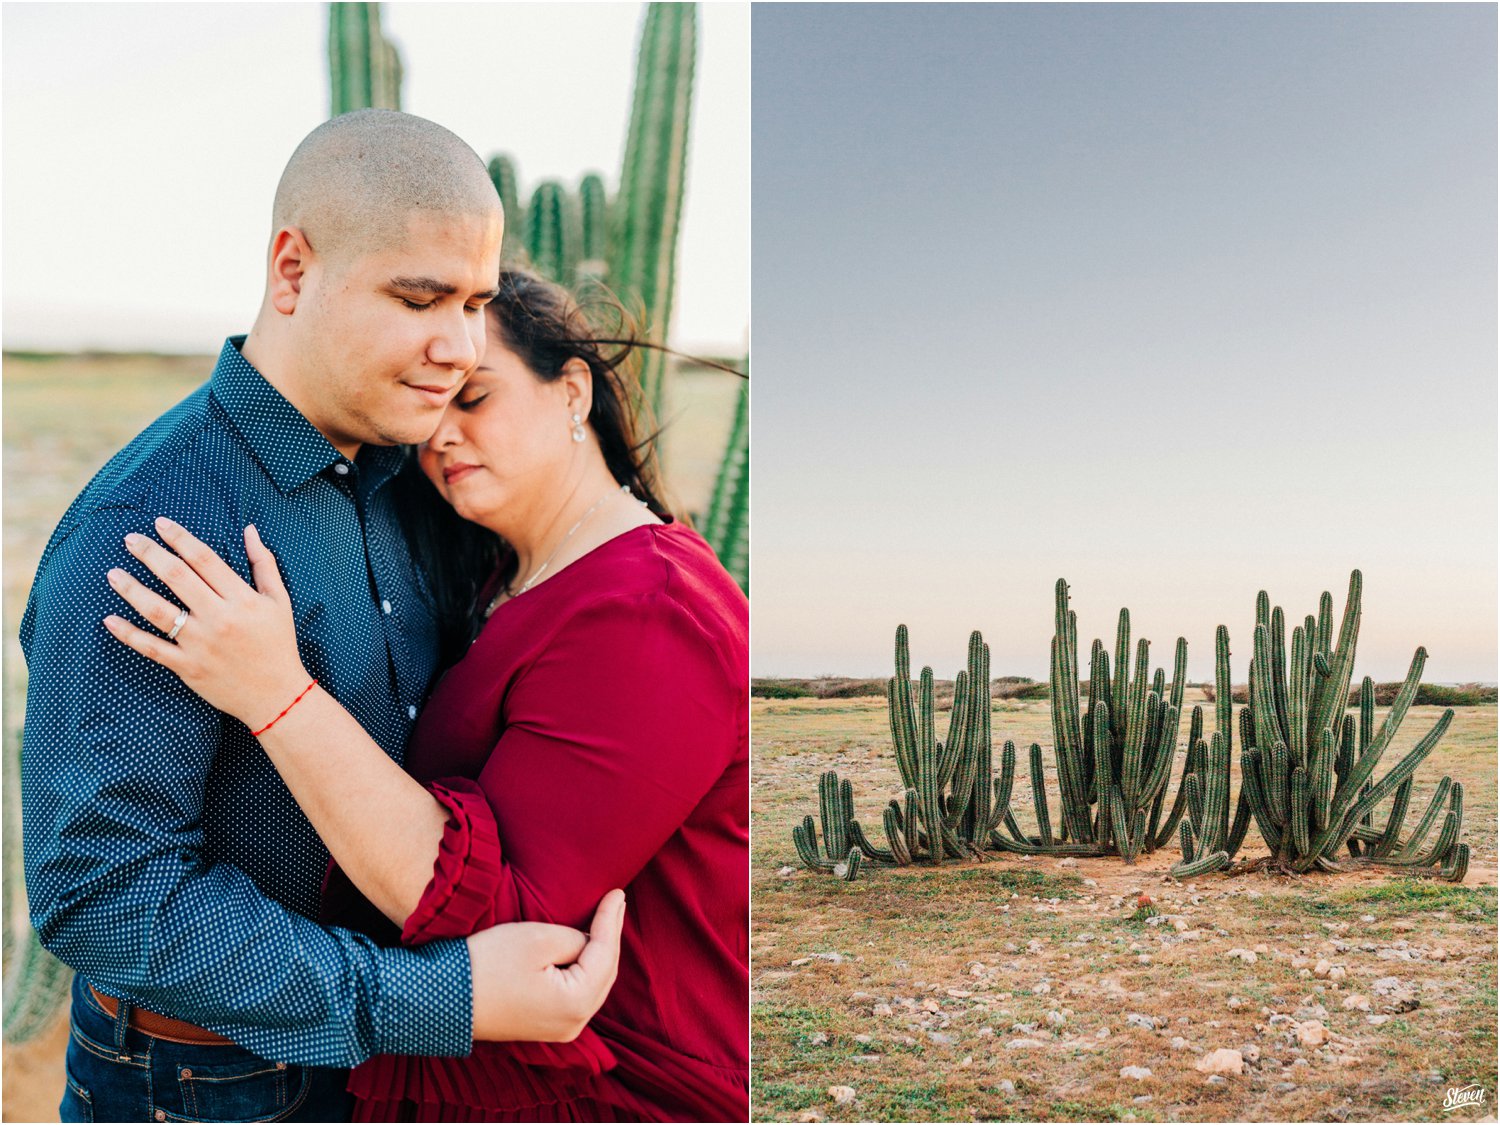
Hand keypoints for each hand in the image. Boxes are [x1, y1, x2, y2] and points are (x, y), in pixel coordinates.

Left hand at [103, 518, 310, 729]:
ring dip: (132, 590)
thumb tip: (249, 530)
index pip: (204, 559)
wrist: (277, 695)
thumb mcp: (279, 600)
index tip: (160, 523)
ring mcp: (200, 644)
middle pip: (176, 577)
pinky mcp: (188, 667)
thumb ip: (264, 563)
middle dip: (150, 554)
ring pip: (158, 611)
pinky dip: (128, 635)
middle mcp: (218, 618)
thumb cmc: (278, 644)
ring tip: (112, 574)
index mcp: (241, 599)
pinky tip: (109, 619)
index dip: (180, 538)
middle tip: (130, 539)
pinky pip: (152, 648)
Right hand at [467, 889, 625, 1041]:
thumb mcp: (538, 939)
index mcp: (576, 1004)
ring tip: (608, 918)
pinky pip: (577, 992)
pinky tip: (587, 946)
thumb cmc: (488, 963)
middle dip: (611, 935)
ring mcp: (560, 1029)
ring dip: (600, 952)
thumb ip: (576, 938)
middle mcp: (574, 1024)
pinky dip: (585, 968)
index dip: (611, 919)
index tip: (618, 892)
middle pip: (605, 972)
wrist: (441, 998)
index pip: (605, 953)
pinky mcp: (545, 1025)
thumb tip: (589, 941)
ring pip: (593, 983)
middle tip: (617, 901)